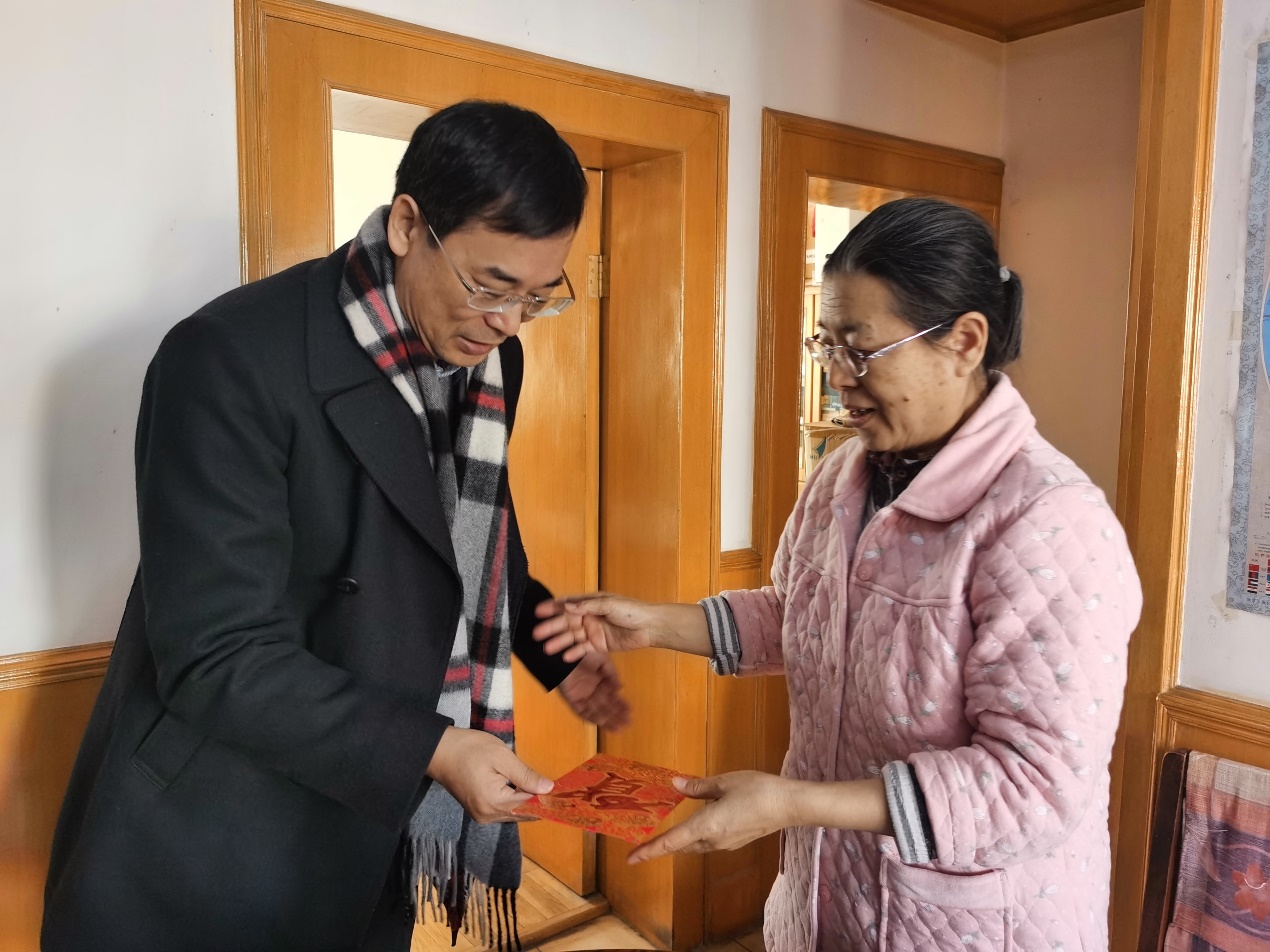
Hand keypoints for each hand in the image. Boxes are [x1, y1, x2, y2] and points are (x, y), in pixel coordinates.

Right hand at [425, 727, 551, 823]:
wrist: (440, 751)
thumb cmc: (470, 749)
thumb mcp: (501, 756)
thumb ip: (525, 775)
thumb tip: (549, 789)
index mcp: (494, 803)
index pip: (529, 807)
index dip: (548, 800)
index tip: (566, 795)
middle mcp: (488, 816)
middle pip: (523, 814)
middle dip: (541, 803)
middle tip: (561, 792)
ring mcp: (482, 816)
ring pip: (514, 813)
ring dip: (529, 803)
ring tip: (547, 790)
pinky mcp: (479, 811)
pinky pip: (504, 810)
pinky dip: (516, 802)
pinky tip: (527, 791)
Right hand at [532, 593, 660, 661]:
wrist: (650, 627)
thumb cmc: (632, 611)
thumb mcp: (610, 605)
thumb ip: (588, 606)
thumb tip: (568, 606)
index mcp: (591, 603)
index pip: (568, 604)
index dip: (553, 607)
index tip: (538, 611)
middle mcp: (589, 616)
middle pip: (566, 622)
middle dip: (551, 627)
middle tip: (536, 634)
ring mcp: (593, 631)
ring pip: (572, 637)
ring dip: (559, 642)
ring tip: (546, 649)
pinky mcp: (599, 644)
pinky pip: (583, 649)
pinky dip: (574, 653)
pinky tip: (564, 657)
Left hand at [557, 650, 631, 730]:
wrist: (564, 655)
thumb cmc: (583, 655)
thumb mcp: (602, 661)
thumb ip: (611, 674)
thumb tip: (621, 688)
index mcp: (600, 683)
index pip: (612, 697)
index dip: (621, 705)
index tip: (630, 712)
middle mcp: (592, 692)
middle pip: (606, 707)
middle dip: (617, 716)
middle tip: (628, 724)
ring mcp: (582, 697)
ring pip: (596, 712)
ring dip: (607, 720)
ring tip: (618, 727)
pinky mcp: (572, 700)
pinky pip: (583, 711)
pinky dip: (592, 717)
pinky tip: (602, 722)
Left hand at [628, 771, 794, 863]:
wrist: (789, 806)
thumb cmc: (757, 790)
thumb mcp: (724, 782)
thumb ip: (697, 787)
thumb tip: (675, 785)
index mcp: (706, 825)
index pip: (671, 842)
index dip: (649, 850)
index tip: (631, 858)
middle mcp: (714, 840)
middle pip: (682, 846)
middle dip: (663, 845)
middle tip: (644, 843)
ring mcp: (726, 844)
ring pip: (695, 845)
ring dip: (681, 840)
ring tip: (668, 831)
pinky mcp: (736, 841)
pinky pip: (709, 842)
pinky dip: (696, 836)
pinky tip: (699, 823)